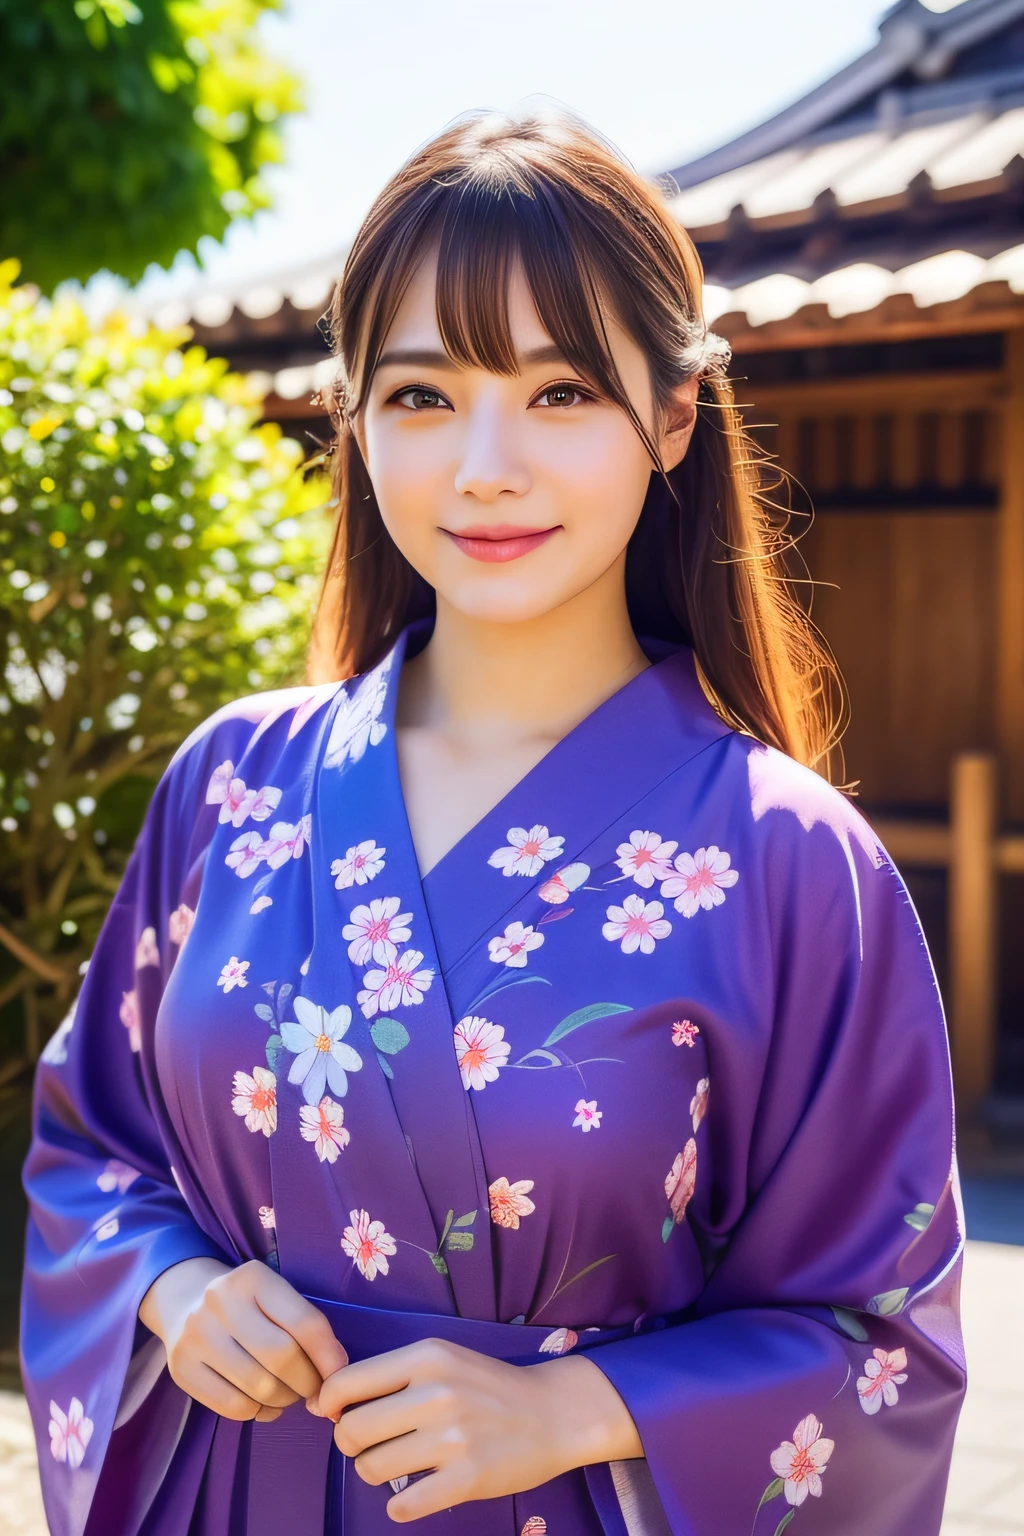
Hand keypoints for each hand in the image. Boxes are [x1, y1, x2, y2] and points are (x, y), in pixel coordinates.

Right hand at [139, 1256, 347, 1422]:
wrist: (185, 1302)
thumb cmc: (249, 1305)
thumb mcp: (276, 1297)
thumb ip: (307, 1328)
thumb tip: (334, 1382)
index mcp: (253, 1277)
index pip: (305, 1323)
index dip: (330, 1357)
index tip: (339, 1376)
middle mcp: (219, 1301)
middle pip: (281, 1357)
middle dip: (307, 1382)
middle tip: (313, 1389)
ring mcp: (196, 1335)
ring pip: (258, 1387)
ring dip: (285, 1399)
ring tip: (288, 1393)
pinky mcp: (181, 1369)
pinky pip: (233, 1407)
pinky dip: (258, 1412)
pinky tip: (263, 1401)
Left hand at [319, 1338, 641, 1521]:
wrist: (554, 1413)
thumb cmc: (488, 1385)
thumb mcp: (443, 1359)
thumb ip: (392, 1375)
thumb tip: (328, 1403)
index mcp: (427, 1357)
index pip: (347, 1383)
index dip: (329, 1404)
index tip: (335, 1415)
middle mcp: (436, 1393)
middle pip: (352, 1431)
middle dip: (350, 1444)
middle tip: (370, 1445)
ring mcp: (453, 1438)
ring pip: (372, 1468)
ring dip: (375, 1473)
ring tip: (398, 1465)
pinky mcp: (468, 1478)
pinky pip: (404, 1505)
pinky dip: (400, 1505)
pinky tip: (416, 1492)